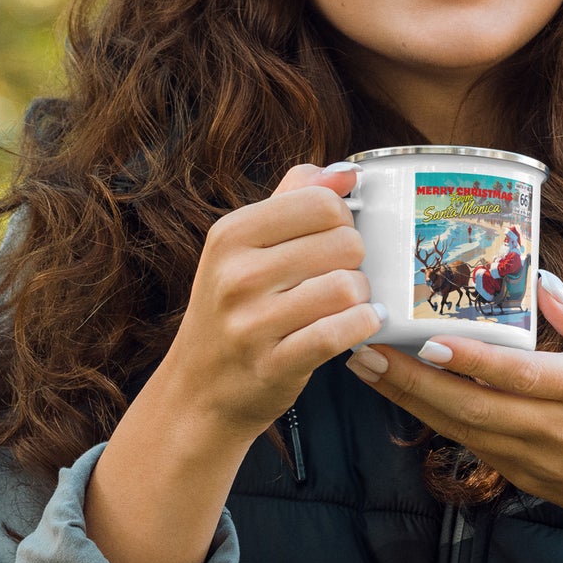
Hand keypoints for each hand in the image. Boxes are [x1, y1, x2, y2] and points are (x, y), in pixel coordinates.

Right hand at [163, 162, 384, 446]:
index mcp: (230, 235)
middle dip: (355, 260)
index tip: (333, 238)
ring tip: (348, 303)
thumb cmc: (233, 310)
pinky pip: (341, 332)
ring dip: (361, 296)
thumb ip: (293, 198)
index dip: (342, 219)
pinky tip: (361, 324)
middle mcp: (236, 275)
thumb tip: (345, 171)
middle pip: (343, 242)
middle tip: (340, 275)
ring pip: (347, 286)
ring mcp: (252, 323)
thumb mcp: (244, 247)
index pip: (320, 202)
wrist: (200, 391)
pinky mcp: (274, 364)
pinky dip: (362, 325)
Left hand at [345, 272, 562, 533]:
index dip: (469, 360)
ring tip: (367, 367)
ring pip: (459, 429)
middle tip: (365, 350)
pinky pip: (470, 444)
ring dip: (409, 399)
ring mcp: (532, 459)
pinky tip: (403, 394)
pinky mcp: (521, 477)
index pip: (516, 375)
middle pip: (470, 406)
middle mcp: (552, 429)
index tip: (427, 340)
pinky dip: (433, 419)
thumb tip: (540, 281)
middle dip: (411, 380)